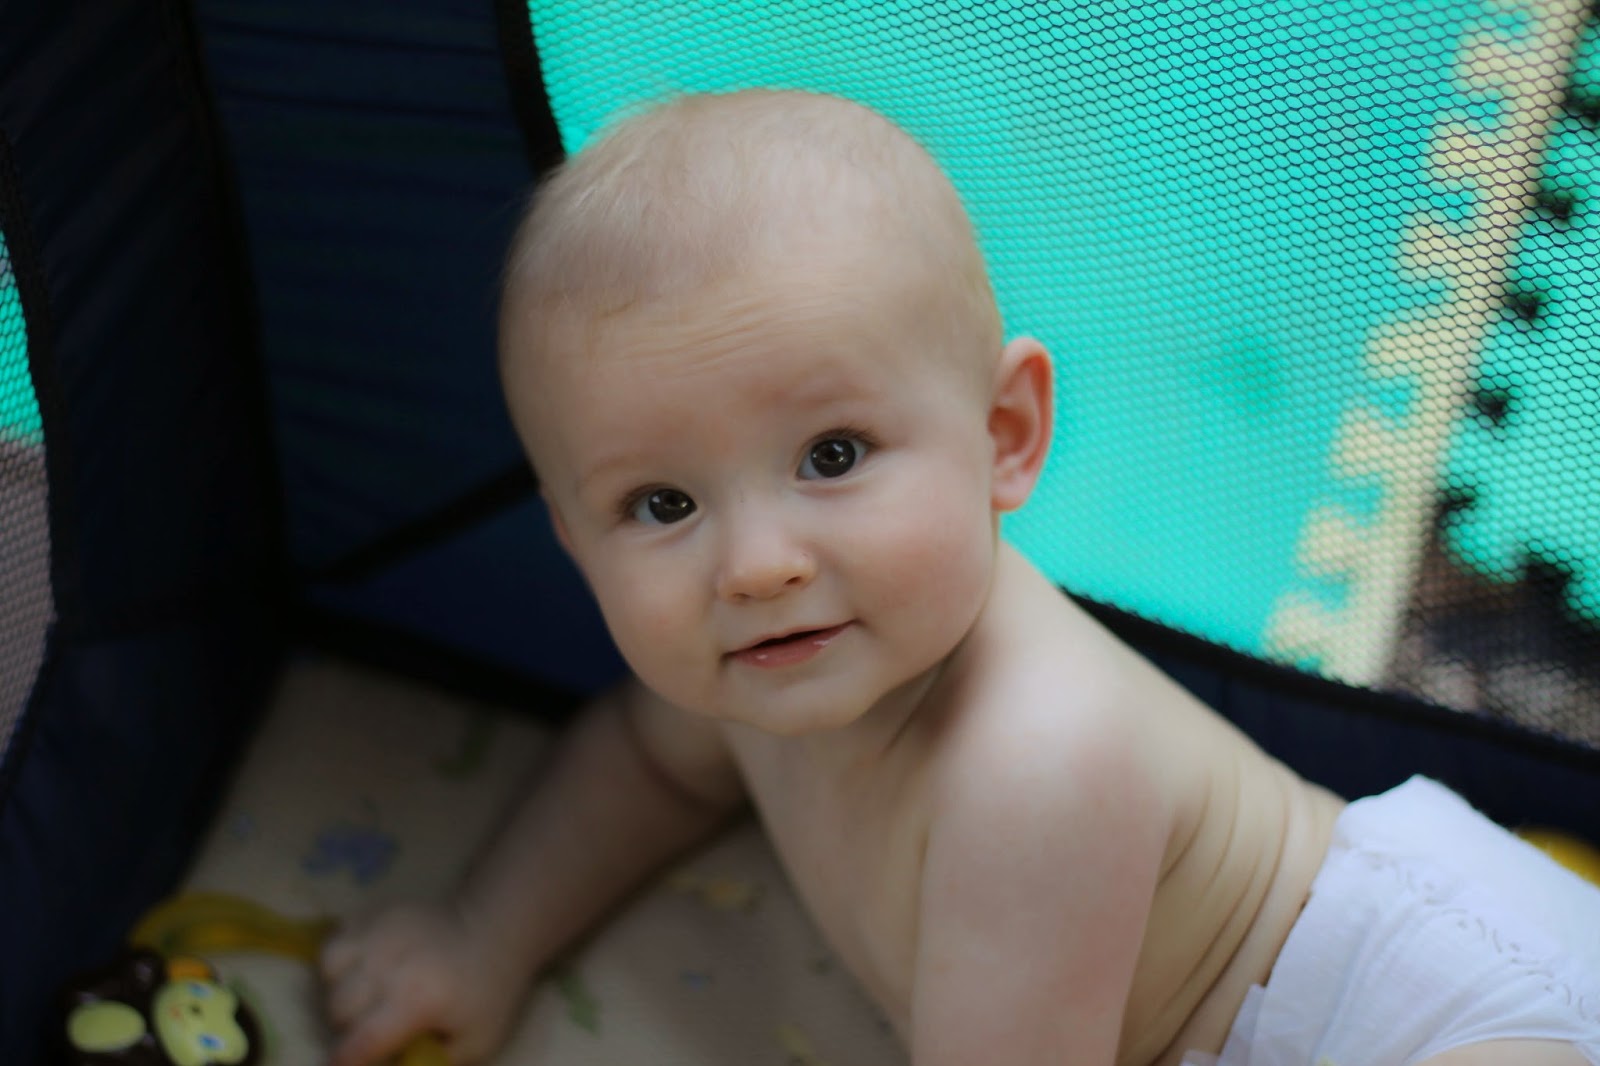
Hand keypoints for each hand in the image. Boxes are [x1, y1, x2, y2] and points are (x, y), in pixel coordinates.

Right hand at [321, 899, 526, 1065]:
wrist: (492, 930)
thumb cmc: (487, 991)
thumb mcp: (475, 1042)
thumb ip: (433, 1064)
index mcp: (417, 1000)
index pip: (362, 1041)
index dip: (345, 1062)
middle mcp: (390, 965)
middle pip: (340, 1011)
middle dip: (350, 1029)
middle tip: (374, 1028)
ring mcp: (378, 935)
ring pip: (330, 975)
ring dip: (341, 995)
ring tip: (367, 998)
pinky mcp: (373, 915)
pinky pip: (334, 945)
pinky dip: (339, 963)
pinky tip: (363, 970)